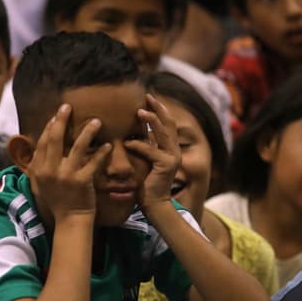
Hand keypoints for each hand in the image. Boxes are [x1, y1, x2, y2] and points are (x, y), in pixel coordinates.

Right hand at [27, 104, 111, 221]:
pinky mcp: (82, 181)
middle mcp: (50, 170)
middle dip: (61, 120)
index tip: (56, 115)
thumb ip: (37, 165)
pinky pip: (94, 162)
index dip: (49, 126)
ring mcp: (67, 175)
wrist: (70, 219)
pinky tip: (107, 144)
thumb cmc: (56, 201)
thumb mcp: (39, 184)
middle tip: (68, 106)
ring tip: (96, 121)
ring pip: (77, 147)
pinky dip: (101, 153)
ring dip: (87, 131)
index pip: (43, 142)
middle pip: (55, 139)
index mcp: (39, 169)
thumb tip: (37, 146)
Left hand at [124, 94, 180, 209]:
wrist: (154, 204)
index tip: (148, 97)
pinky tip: (127, 143)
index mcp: (169, 147)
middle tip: (147, 96)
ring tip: (139, 112)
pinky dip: (139, 145)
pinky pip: (151, 151)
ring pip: (163, 133)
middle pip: (168, 123)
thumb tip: (132, 132)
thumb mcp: (145, 160)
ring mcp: (172, 157)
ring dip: (151, 121)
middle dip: (158, 108)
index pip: (167, 123)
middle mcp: (174, 150)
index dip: (159, 109)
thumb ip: (144, 146)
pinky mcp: (166, 166)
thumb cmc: (145, 184)